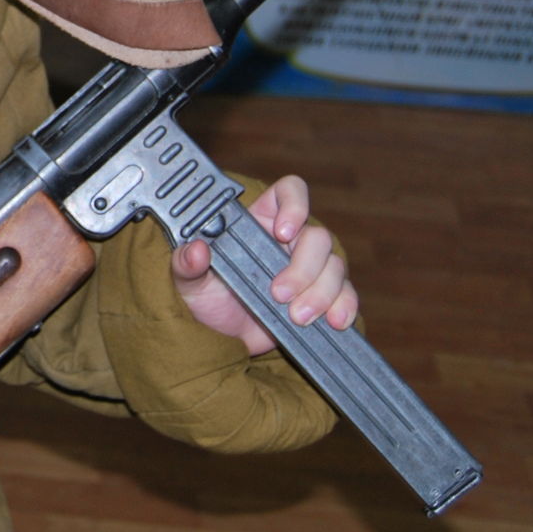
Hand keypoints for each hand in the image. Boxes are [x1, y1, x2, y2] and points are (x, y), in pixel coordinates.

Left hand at [170, 174, 356, 355]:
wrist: (219, 339)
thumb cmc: (205, 300)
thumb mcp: (188, 281)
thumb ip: (187, 264)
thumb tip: (196, 250)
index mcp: (259, 222)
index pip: (289, 192)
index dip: (294, 204)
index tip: (283, 231)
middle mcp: (289, 241)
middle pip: (316, 237)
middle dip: (303, 268)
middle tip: (279, 294)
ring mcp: (309, 269)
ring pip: (334, 266)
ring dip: (321, 292)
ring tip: (297, 317)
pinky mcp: (322, 298)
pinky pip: (346, 294)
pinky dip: (344, 306)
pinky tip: (334, 321)